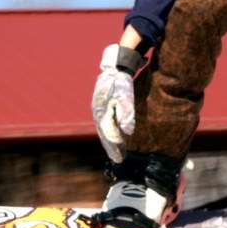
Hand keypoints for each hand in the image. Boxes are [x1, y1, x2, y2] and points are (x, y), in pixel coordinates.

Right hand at [91, 44, 140, 162]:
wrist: (115, 67)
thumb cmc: (121, 82)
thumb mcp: (125, 95)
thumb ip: (126, 113)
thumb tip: (128, 132)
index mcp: (101, 112)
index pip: (108, 134)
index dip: (114, 146)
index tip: (120, 158)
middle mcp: (98, 112)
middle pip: (104, 134)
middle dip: (111, 147)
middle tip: (118, 160)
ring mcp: (99, 109)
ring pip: (104, 129)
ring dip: (110, 141)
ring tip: (116, 153)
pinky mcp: (103, 107)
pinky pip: (106, 123)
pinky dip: (110, 132)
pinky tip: (116, 138)